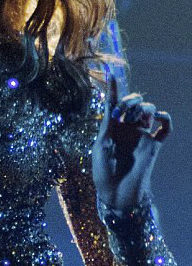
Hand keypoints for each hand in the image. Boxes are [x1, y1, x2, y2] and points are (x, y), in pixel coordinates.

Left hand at [92, 74, 171, 210]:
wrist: (117, 193)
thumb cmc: (103, 171)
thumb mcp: (101, 144)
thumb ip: (108, 123)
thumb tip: (112, 105)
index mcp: (111, 128)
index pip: (113, 103)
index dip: (113, 88)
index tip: (110, 72)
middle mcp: (127, 129)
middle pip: (133, 103)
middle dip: (129, 100)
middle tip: (123, 111)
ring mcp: (141, 136)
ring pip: (149, 111)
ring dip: (144, 108)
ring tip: (137, 118)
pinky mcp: (154, 146)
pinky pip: (165, 128)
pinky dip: (165, 119)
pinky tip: (159, 117)